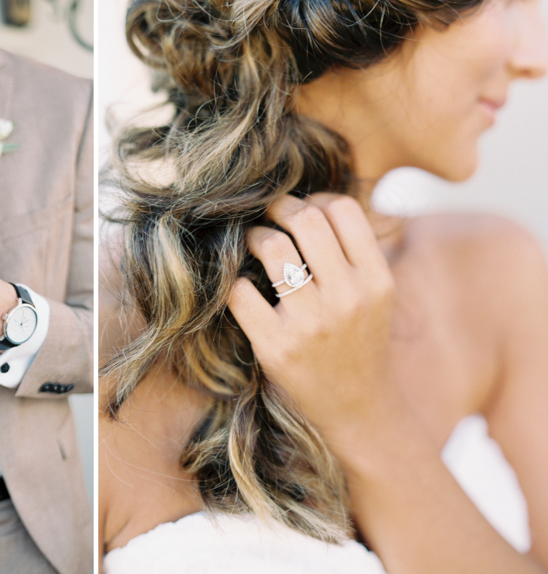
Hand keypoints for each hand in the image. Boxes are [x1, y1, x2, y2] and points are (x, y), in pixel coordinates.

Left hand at [226, 194, 399, 449]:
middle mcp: (348, 297)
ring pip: (272, 247)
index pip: (343, 209)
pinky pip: (241, 291)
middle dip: (279, 207)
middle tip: (268, 214)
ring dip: (254, 236)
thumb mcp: (375, 295)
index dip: (316, 198)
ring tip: (253, 243)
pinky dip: (235, 281)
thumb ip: (353, 251)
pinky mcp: (276, 347)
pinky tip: (242, 284)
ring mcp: (311, 323)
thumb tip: (309, 201)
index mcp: (376, 280)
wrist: (358, 411)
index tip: (302, 210)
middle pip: (306, 219)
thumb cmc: (359, 342)